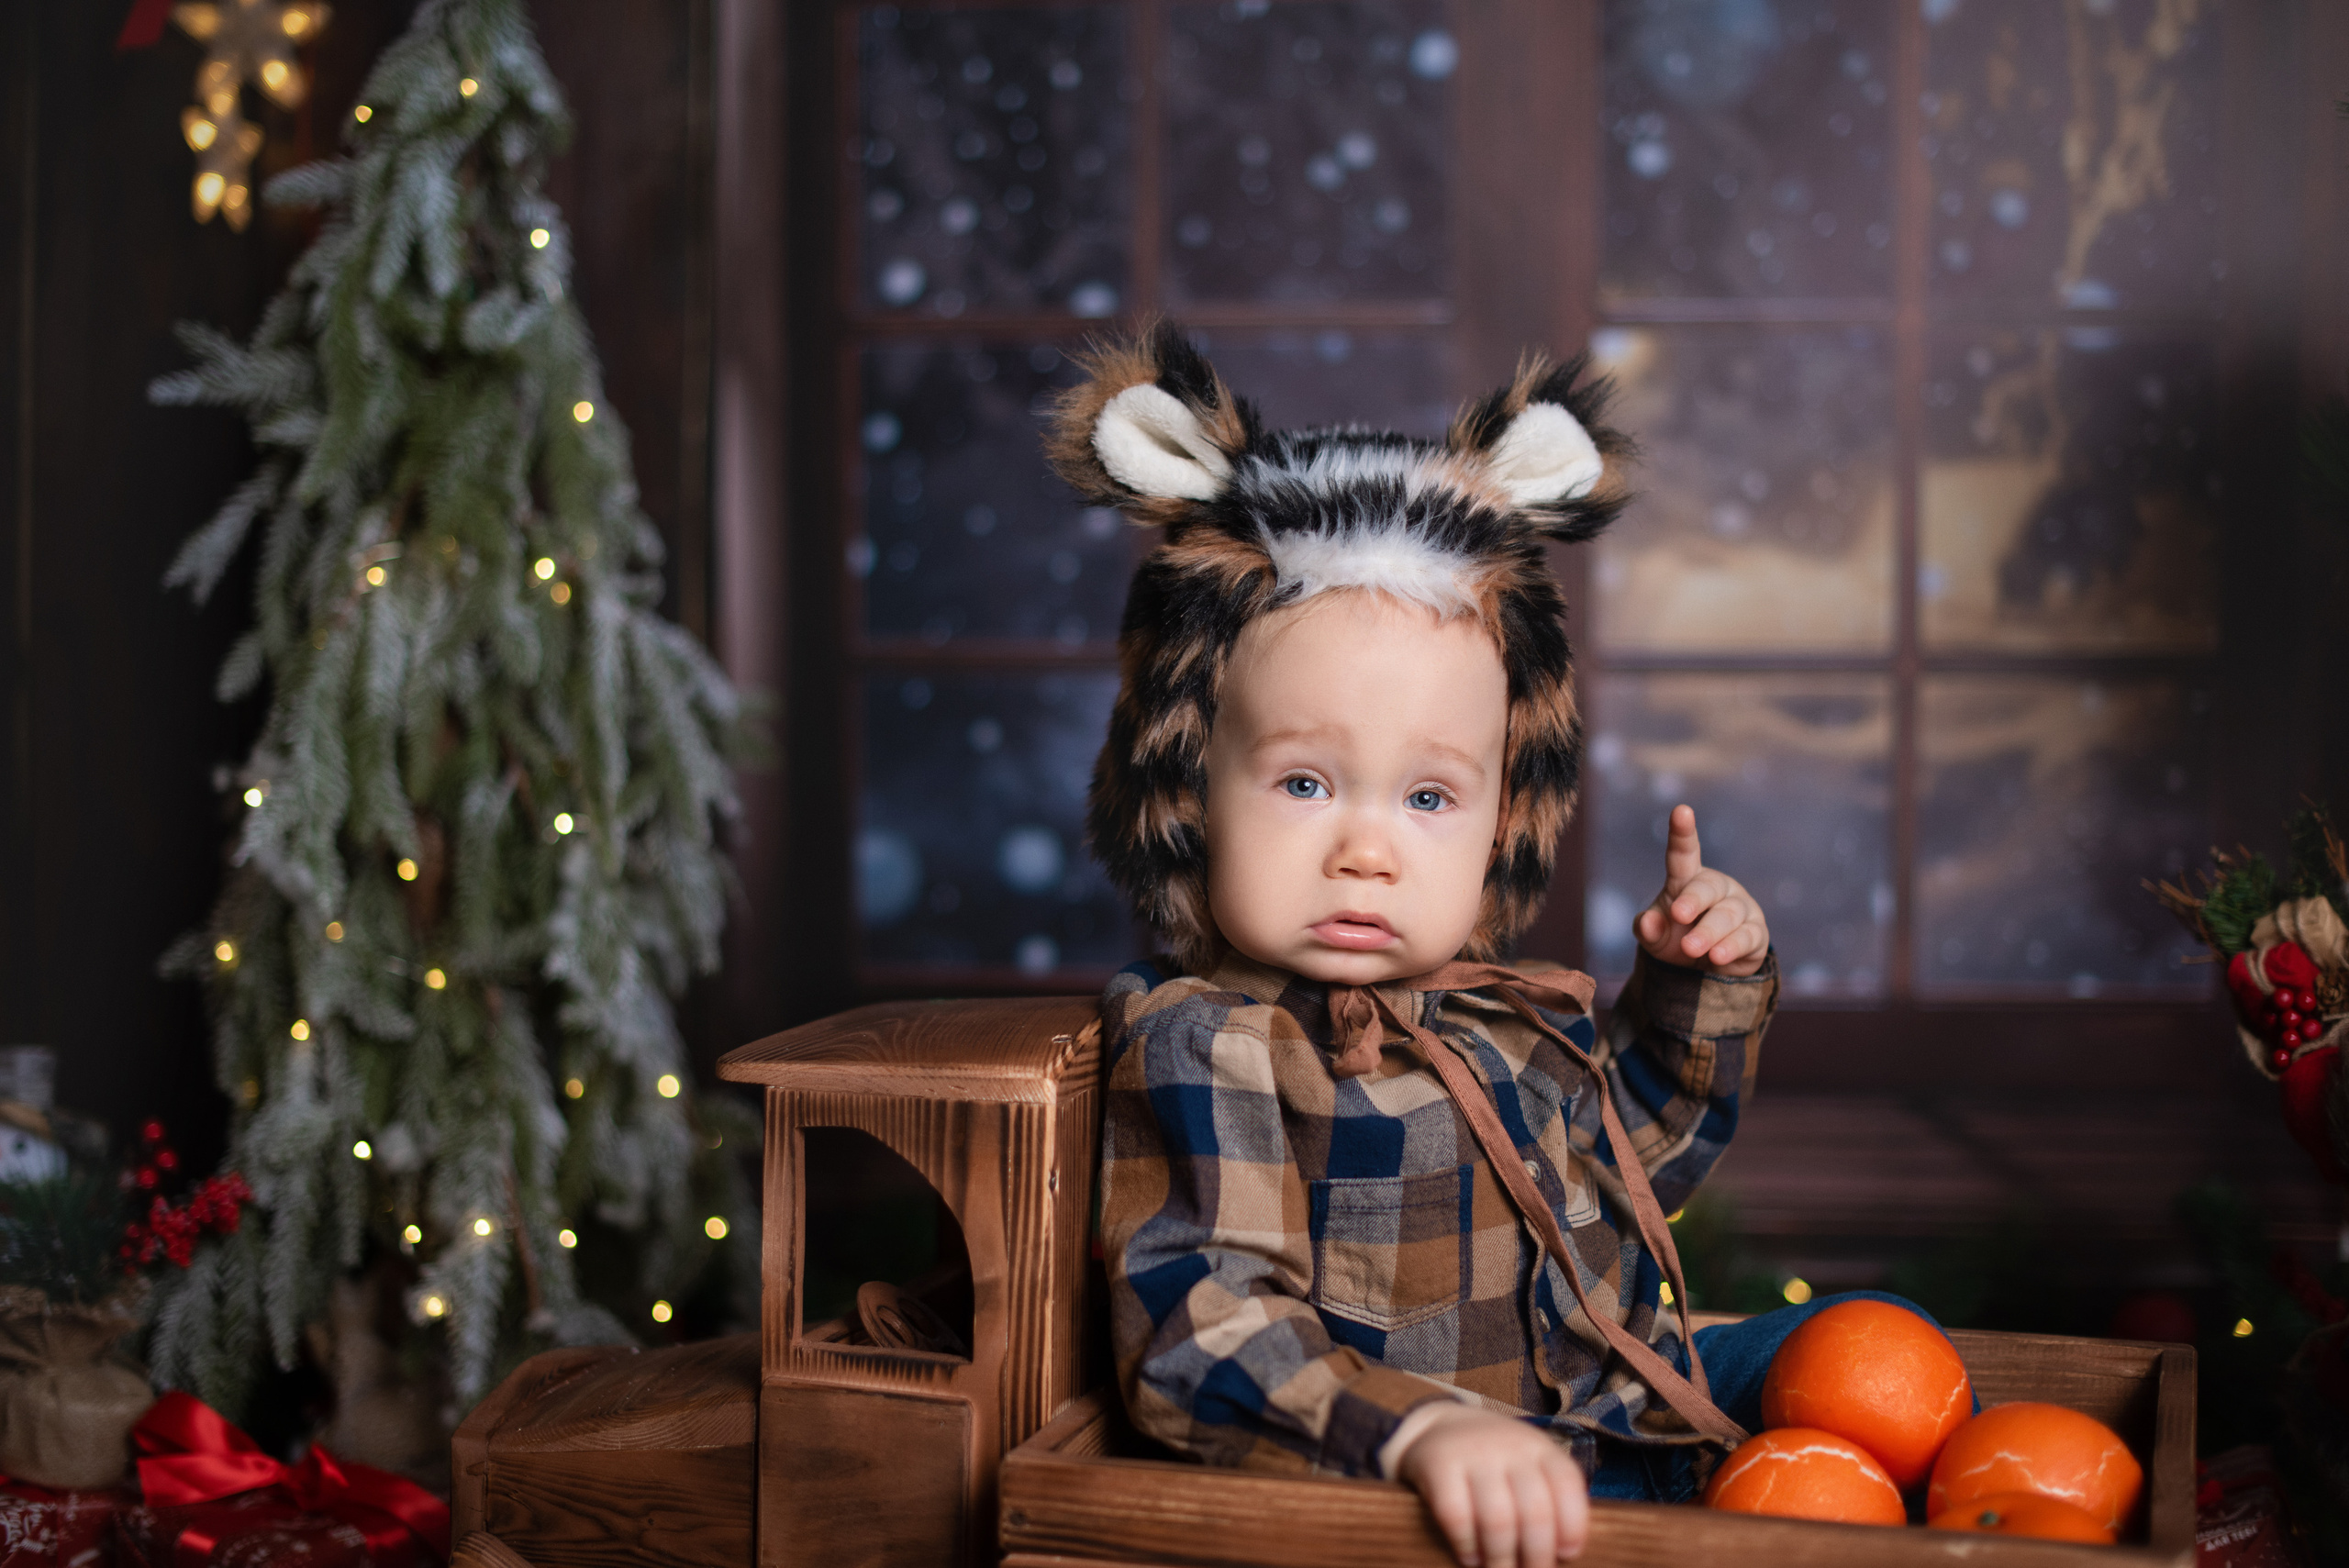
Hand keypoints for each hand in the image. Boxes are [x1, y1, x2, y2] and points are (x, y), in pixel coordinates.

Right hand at [1396, 1406, 1588, 1565]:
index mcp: (1539, 1448)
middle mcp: (1509, 1446)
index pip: (1567, 1484)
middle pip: (1535, 1510)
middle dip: (1538, 1554)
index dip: (1573, 1526)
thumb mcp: (1528, 1464)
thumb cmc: (1495, 1462)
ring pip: (1498, 1519)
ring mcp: (1473, 1454)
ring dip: (1502, 1557)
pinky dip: (1467, 1544)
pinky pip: (1456, 1516)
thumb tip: (1563, 1555)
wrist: (1439, 1425)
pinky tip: (1471, 1557)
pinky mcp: (1438, 1464)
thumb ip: (1548, 1500)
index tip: (1566, 1554)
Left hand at [1634, 804, 1768, 976]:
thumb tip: (1648, 922)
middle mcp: (1717, 888)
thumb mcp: (1655, 937)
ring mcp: (1739, 909)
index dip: (1682, 832)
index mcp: (1687, 880)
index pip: (1684, 853)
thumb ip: (1647, 929)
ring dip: (1708, 933)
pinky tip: (1717, 957)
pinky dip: (1730, 947)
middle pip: (1707, 887)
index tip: (1681, 811)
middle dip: (1693, 900)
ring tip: (1692, 949)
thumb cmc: (1676, 939)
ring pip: (1726, 915)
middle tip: (1678, 914)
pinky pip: (1746, 937)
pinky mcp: (1755, 933)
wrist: (1704, 970)